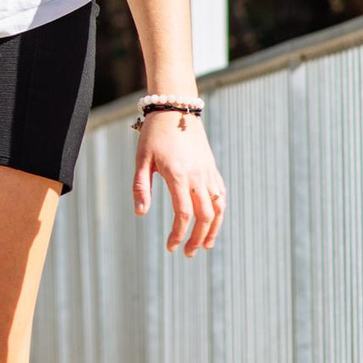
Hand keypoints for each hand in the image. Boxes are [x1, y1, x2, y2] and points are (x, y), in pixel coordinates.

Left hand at [132, 109, 223, 255]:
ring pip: (219, 207)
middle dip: (198, 238)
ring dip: (214, 229)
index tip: (170, 246)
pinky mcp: (212, 168)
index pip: (184, 214)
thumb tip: (141, 214)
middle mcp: (198, 176)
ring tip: (206, 245)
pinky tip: (213, 222)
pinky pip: (221, 194)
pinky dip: (219, 211)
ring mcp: (208, 172)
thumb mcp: (141, 159)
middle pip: (205, 216)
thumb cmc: (154, 134)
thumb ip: (140, 187)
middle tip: (188, 253)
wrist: (175, 108)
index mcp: (178, 175)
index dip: (178, 234)